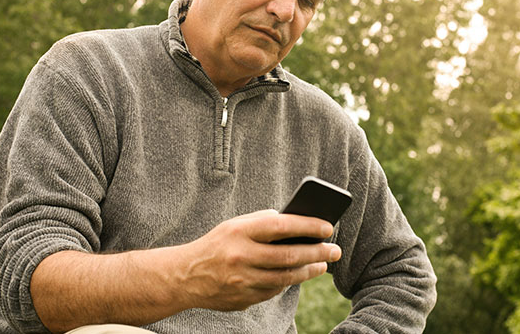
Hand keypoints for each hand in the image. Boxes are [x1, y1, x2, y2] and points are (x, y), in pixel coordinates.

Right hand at [178, 210, 341, 310]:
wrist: (184, 276)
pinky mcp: (242, 299)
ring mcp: (241, 281)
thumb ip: (263, 221)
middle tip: (335, 250)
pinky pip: (273, 291)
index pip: (281, 226)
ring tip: (323, 264)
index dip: (307, 226)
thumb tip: (298, 222)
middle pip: (288, 255)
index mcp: (239, 232)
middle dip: (317, 252)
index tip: (328, 227)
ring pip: (285, 278)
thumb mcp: (235, 225)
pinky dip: (288, 283)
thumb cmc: (217, 244)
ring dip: (308, 271)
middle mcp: (240, 256)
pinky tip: (299, 275)